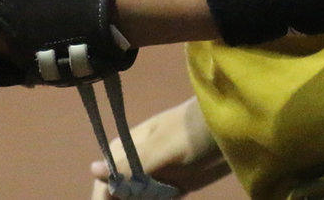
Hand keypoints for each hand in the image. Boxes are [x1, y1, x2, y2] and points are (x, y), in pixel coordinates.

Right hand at [88, 97, 229, 197]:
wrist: (231, 130)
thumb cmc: (194, 133)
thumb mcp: (162, 149)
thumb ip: (130, 163)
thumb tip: (92, 170)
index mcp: (130, 147)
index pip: (106, 179)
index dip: (103, 198)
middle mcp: (139, 162)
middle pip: (120, 192)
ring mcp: (158, 175)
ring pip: (137, 198)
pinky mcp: (175, 186)